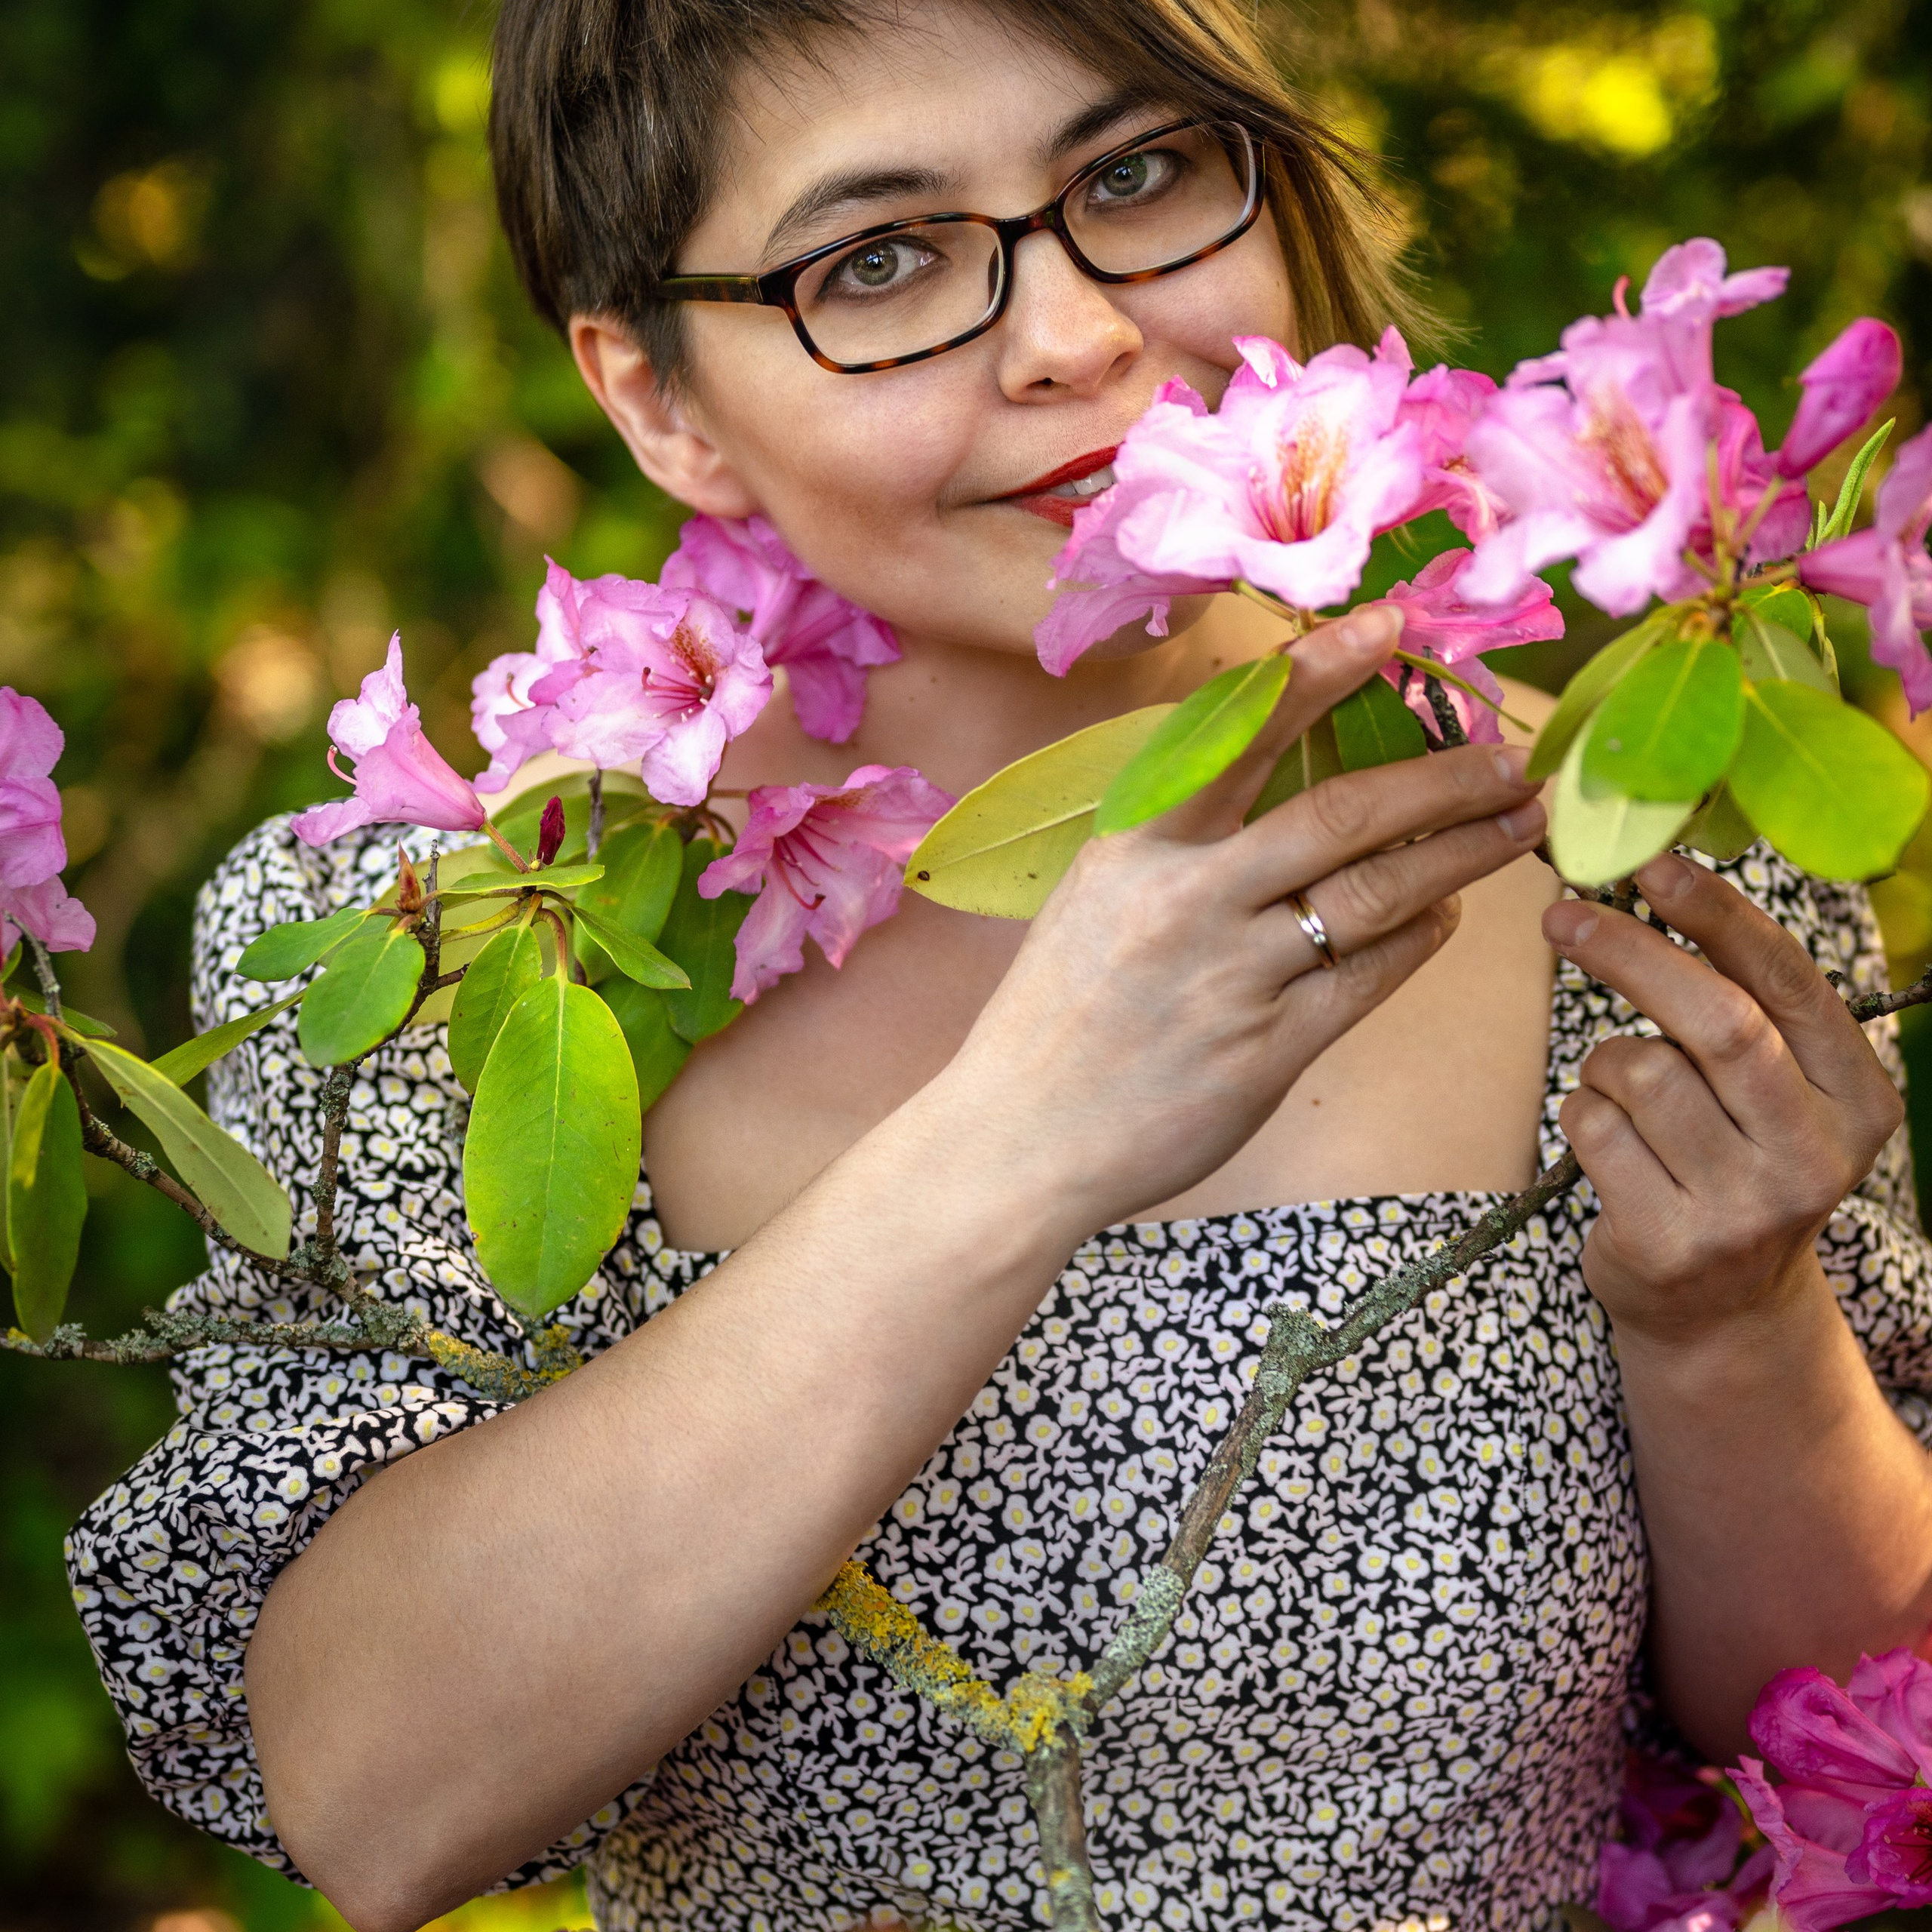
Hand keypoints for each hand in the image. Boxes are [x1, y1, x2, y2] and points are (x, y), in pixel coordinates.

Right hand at [938, 605, 1546, 1235]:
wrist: (1017, 1139)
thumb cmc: (1057, 1016)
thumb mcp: (1095, 898)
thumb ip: (1179, 841)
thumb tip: (1283, 779)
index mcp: (1134, 846)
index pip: (1240, 736)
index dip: (1320, 673)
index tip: (1387, 623)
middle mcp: (1185, 901)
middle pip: (1341, 815)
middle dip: (1442, 779)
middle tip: (1510, 756)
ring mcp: (1229, 978)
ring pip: (1376, 896)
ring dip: (1462, 854)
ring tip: (1516, 824)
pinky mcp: (1265, 1052)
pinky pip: (1368, 980)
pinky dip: (1418, 939)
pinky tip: (1446, 915)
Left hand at [1544, 851, 1903, 1347]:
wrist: (1719, 1309)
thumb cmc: (1729, 1162)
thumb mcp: (1771, 1093)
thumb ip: (1743, 1010)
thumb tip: (1657, 880)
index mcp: (1855, 1099)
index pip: (1786, 982)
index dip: (1715, 914)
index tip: (1650, 864)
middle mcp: (1813, 1153)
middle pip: (1714, 1021)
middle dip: (1631, 954)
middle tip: (1564, 916)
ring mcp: (1744, 1206)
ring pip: (1639, 1071)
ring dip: (1604, 1060)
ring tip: (1619, 1092)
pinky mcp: (1669, 1239)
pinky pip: (1593, 1126)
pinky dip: (1581, 1112)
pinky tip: (1607, 1143)